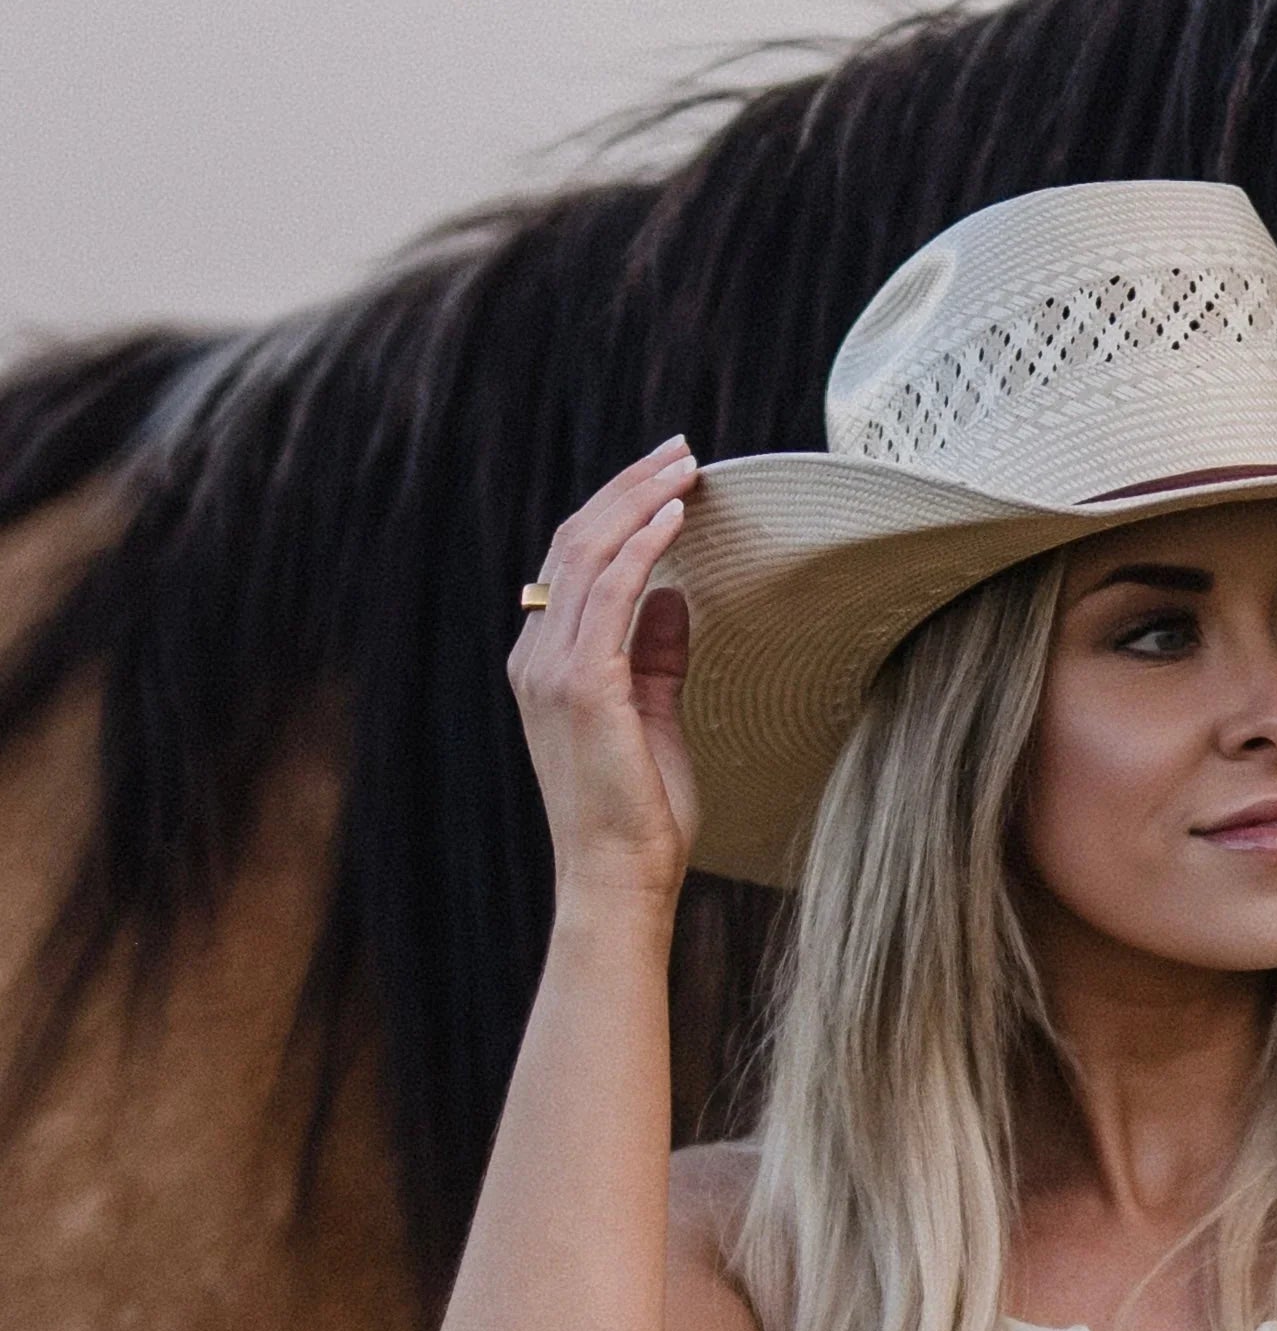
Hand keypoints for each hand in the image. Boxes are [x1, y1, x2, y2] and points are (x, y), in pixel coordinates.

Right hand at [509, 437, 700, 903]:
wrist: (618, 880)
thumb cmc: (639, 816)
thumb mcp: (654, 720)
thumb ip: (658, 656)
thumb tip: (676, 595)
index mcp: (545, 663)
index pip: (574, 563)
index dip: (618, 512)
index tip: (667, 480)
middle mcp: (536, 656)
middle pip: (576, 542)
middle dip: (629, 488)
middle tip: (681, 451)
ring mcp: (551, 669)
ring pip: (589, 555)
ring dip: (640, 502)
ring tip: (686, 469)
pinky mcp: (582, 686)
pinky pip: (609, 594)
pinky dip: (641, 547)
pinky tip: (674, 518)